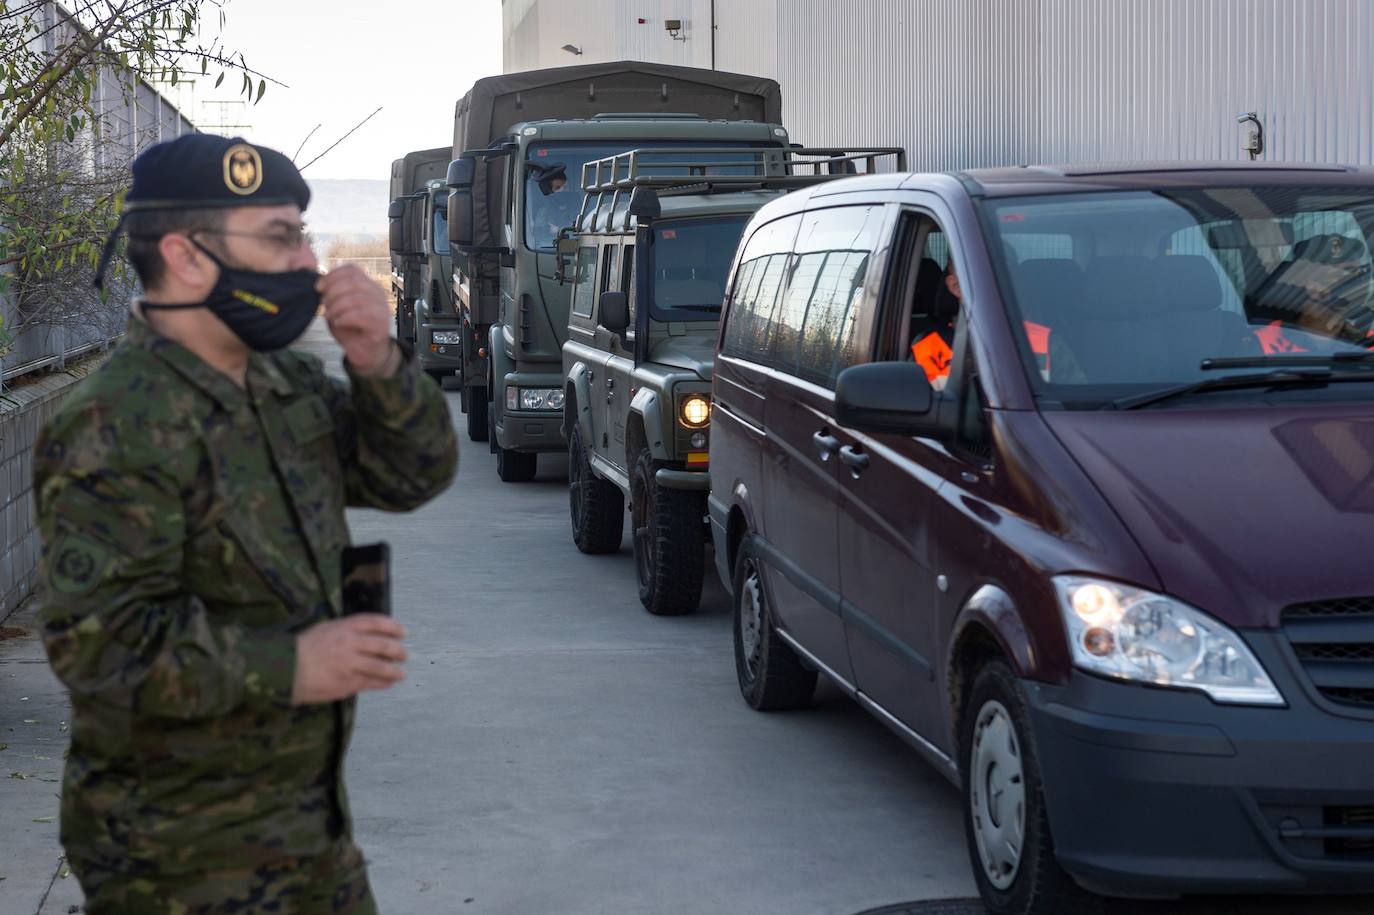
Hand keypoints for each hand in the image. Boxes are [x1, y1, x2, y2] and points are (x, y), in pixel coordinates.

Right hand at [291, 614, 406, 704]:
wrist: (285, 670)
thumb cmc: (304, 648)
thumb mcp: (325, 629)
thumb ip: (347, 630)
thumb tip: (368, 634)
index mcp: (344, 627)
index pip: (375, 623)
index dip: (392, 627)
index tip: (402, 632)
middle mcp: (350, 644)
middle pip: (383, 646)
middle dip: (398, 651)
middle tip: (404, 655)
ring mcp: (349, 665)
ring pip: (380, 668)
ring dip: (394, 671)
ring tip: (401, 674)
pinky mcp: (346, 683)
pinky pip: (370, 683)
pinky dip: (382, 683)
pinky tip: (387, 684)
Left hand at [317, 265, 395, 375]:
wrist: (365, 353)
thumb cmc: (350, 330)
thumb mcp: (337, 307)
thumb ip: (332, 293)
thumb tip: (320, 282)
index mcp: (368, 286)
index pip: (352, 270)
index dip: (332, 276)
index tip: (318, 287)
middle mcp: (377, 294)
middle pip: (353, 282)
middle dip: (332, 292)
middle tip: (325, 305)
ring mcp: (381, 309)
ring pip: (356, 298)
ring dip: (337, 307)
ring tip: (331, 316)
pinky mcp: (381, 325)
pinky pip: (360, 316)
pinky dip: (344, 318)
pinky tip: (339, 323)